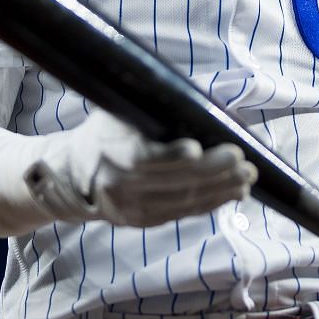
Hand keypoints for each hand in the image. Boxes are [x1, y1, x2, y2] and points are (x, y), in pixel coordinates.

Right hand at [27, 110, 255, 226]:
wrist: (71, 175)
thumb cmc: (101, 135)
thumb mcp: (115, 113)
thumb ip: (149, 107)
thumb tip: (198, 96)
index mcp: (109, 152)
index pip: (142, 157)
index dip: (171, 155)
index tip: (197, 146)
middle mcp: (119, 185)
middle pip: (173, 181)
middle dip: (213, 171)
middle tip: (242, 160)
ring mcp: (131, 208)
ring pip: (183, 201)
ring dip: (221, 189)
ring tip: (246, 177)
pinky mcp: (142, 222)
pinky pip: (183, 214)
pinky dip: (211, 203)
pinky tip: (233, 193)